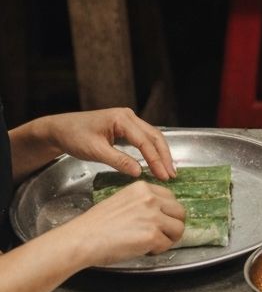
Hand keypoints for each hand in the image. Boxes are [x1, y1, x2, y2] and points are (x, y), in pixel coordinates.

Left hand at [37, 109, 174, 179]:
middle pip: (154, 136)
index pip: (145, 141)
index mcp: (122, 119)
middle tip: (171, 174)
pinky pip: (144, 138)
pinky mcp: (126, 127)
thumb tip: (139, 173)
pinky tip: (156, 160)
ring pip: (152, 136)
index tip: (163, 175)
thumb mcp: (95, 151)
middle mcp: (129, 116)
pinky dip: (152, 150)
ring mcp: (128, 120)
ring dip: (160, 153)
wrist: (59, 129)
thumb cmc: (74, 137)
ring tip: (168, 170)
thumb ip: (118, 161)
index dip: (156, 159)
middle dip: (164, 156)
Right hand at [65, 182, 185, 265]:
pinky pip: (166, 245)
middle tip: (159, 235)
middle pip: (180, 212)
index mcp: (142, 188)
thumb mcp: (122, 201)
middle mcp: (151, 199)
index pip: (171, 198)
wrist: (81, 240)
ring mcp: (153, 216)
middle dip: (172, 226)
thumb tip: (160, 213)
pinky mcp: (152, 235)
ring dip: (168, 239)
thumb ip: (142, 203)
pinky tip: (143, 250)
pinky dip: (157, 250)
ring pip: (178, 228)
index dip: (167, 213)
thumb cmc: (95, 225)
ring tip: (151, 244)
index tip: (160, 221)